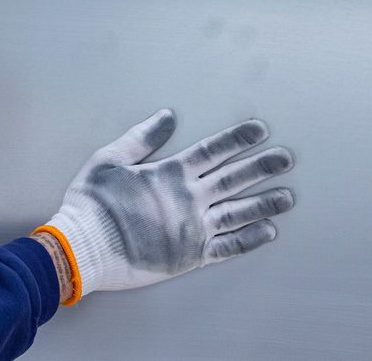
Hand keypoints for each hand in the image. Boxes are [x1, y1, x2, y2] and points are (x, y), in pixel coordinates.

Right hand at [40, 110, 295, 302]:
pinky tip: (268, 231)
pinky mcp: (191, 255)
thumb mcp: (109, 160)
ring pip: (239, 212)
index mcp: (171, 174)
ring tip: (288, 197)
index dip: (238, 139)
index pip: (213, 150)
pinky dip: (250, 239)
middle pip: (234, 178)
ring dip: (265, 203)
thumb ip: (141, 139)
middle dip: (263, 166)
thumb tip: (167, 117)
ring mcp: (193, 229)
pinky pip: (228, 247)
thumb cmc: (92, 204)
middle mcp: (189, 199)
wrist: (84, 248)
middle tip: (286, 159)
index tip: (260, 130)